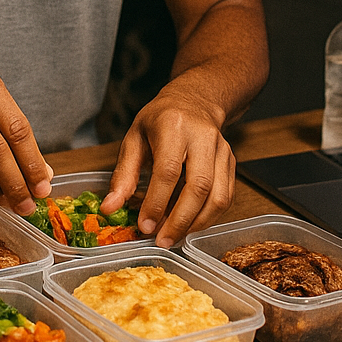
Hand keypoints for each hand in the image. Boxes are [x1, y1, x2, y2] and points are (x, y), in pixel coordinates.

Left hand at [101, 81, 234, 247]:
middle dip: (180, 219)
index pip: (168, 170)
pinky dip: (209, 216)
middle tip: (162, 240)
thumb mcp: (134, 139)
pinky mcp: (231, 162)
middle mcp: (202, 136)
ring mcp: (221, 149)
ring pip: (218, 195)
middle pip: (199, 186)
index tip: (145, 226)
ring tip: (174, 236)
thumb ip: (123, 175)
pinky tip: (190, 224)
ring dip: (197, 223)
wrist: (193, 101)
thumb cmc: (159, 120)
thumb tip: (110, 208)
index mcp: (173, 126)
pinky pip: (226, 196)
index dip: (157, 202)